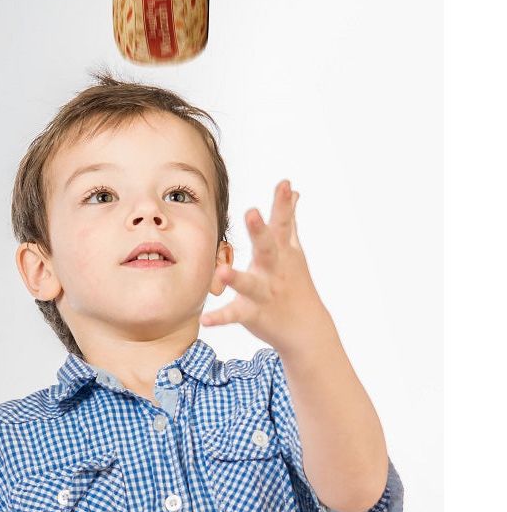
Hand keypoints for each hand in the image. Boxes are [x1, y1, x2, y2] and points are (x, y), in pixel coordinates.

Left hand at [200, 179, 333, 354]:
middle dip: (260, 231)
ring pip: (249, 284)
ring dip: (236, 278)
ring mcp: (264, 292)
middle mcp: (273, 270)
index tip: (284, 183)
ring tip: (221, 272)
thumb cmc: (295, 282)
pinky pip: (234, 314)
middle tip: (252, 212)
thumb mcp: (294, 250)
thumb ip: (289, 220)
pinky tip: (204, 320)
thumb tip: (294, 192)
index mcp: (282, 252)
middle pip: (267, 248)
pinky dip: (220, 318)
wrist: (306, 328)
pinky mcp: (253, 313)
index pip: (282, 224)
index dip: (283, 203)